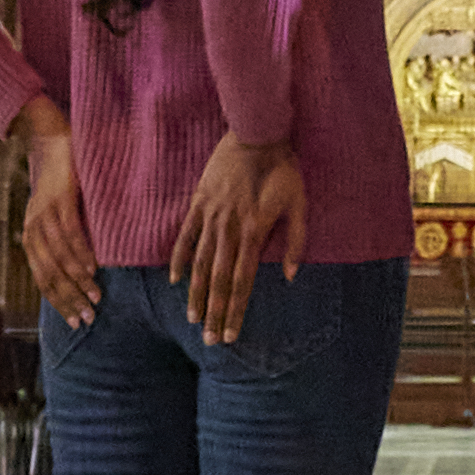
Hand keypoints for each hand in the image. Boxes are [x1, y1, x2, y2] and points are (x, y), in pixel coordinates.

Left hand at [13, 104, 101, 332]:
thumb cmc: (60, 185)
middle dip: (69, 300)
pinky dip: (81, 254)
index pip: (43, 281)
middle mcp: (32, 231)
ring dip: (78, 281)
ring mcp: (44, 215)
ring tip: (95, 297)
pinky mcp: (60, 200)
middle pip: (49, 275)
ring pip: (59, 258)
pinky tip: (93, 268)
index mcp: (30, 239)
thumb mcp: (55, 218)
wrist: (53, 141)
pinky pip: (69, 233)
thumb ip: (61, 243)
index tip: (76, 323)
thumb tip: (80, 275)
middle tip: (88, 318)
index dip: (59, 303)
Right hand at [177, 131, 305, 346]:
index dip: (236, 310)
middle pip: (220, 279)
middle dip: (215, 312)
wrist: (257, 133)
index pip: (243, 281)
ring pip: (200, 263)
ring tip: (193, 319)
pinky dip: (179, 258)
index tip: (230, 334)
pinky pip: (186, 235)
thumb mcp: (299, 204)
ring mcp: (211, 216)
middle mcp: (229, 229)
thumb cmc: (283, 170)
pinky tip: (175, 279)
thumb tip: (290, 277)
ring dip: (196, 293)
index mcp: (254, 232)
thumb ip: (297, 242)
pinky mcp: (199, 202)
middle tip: (210, 341)